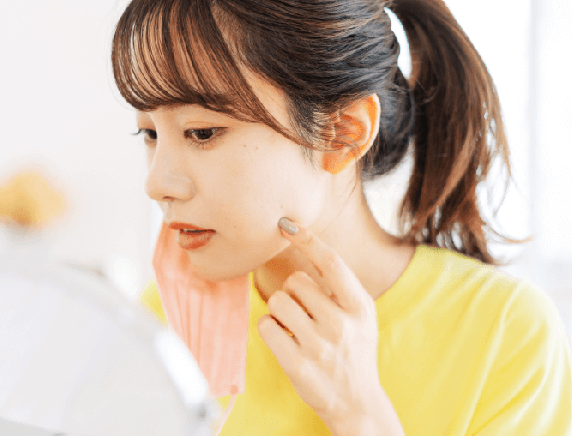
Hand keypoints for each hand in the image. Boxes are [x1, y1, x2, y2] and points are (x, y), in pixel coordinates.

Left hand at [257, 218, 382, 433]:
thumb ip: (340, 286)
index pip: (331, 262)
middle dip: (293, 292)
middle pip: (295, 281)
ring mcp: (319, 345)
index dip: (308, 240)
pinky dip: (269, 328)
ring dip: (279, 311)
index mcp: (359, 306)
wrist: (357, 402)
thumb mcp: (361, 316)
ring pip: (277, 301)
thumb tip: (306, 245)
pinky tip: (283, 340)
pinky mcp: (296, 364)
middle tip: (304, 312)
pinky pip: (265, 326)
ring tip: (294, 328)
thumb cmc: (354, 350)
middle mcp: (341, 324)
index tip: (287, 224)